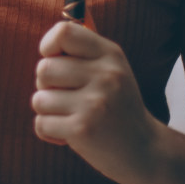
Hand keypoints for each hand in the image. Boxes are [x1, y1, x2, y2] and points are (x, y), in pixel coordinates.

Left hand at [31, 20, 158, 183]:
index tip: (55, 60)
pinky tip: (69, 134)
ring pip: (39, 99)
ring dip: (48, 111)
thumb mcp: (112, 70)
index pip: (63, 32)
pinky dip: (49, 132)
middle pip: (44, 68)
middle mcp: (105, 75)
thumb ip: (82, 52)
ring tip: (72, 116)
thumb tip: (46, 47)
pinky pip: (42, 123)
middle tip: (66, 97)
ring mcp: (94, 103)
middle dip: (46, 85)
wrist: (145, 151)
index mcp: (110, 54)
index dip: (48, 46)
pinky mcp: (82, 129)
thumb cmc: (117, 106)